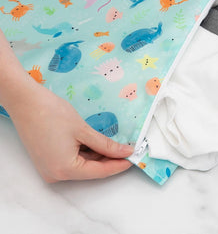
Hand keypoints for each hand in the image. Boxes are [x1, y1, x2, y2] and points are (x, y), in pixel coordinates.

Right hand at [6, 78, 132, 182]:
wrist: (26, 101)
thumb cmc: (52, 113)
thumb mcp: (83, 130)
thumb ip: (105, 145)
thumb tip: (124, 152)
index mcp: (64, 170)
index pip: (99, 172)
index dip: (118, 165)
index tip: (133, 158)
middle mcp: (56, 174)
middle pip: (91, 170)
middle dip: (110, 160)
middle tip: (127, 150)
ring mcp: (50, 168)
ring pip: (82, 165)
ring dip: (99, 155)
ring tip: (116, 145)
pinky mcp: (48, 160)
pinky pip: (72, 160)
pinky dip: (86, 153)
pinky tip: (99, 144)